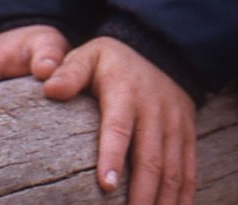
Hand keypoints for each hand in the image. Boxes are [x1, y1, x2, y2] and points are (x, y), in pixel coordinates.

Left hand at [43, 36, 196, 204]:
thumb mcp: (90, 56)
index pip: (119, 128)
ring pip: (173, 169)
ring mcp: (174, 124)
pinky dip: (185, 195)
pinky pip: (189, 169)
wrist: (159, 48)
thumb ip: (70, 73)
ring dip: (163, 201)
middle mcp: (153, 110)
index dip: (113, 157)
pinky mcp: (187, 134)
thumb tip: (48, 88)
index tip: (106, 186)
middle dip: (142, 195)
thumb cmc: (113, 61)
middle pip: (150, 159)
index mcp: (125, 93)